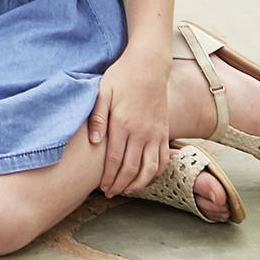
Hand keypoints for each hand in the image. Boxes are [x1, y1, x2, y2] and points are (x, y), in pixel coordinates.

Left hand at [88, 53, 168, 196]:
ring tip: (127, 190)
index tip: (101, 187)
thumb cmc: (121, 77)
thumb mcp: (102, 91)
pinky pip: (163, 160)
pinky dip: (156, 173)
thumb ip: (97, 117)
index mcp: (122, 123)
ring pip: (150, 169)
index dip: (108, 176)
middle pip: (131, 168)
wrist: (149, 66)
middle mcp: (141, 132)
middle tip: (111, 193)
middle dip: (120, 184)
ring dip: (138, 184)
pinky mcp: (164, 132)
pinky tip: (146, 178)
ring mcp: (155, 134)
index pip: (114, 159)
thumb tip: (94, 142)